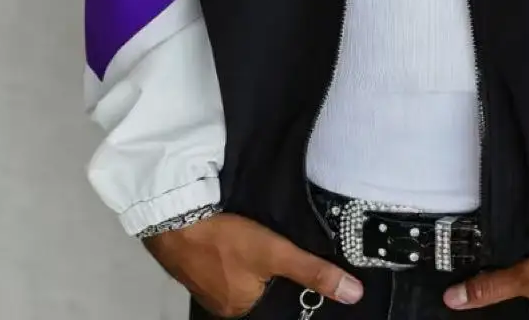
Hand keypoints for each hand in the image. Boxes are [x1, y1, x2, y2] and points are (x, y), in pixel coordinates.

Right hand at [144, 213, 363, 317]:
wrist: (174, 218)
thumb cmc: (226, 241)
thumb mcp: (276, 254)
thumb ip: (314, 272)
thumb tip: (354, 294)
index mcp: (242, 310)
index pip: (278, 299)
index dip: (288, 280)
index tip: (297, 259)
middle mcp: (224, 305)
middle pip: (259, 285)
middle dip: (269, 268)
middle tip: (279, 242)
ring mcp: (206, 284)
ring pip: (242, 271)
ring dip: (250, 257)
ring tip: (258, 235)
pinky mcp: (195, 262)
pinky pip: (224, 260)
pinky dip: (232, 250)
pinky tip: (237, 234)